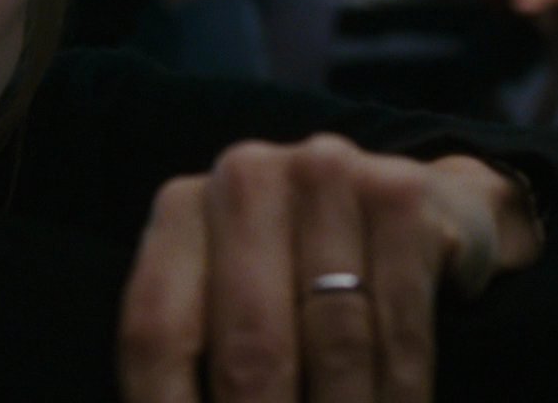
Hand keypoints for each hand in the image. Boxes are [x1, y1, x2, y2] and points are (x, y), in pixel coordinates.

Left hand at [119, 134, 543, 402]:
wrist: (400, 205)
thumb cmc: (292, 276)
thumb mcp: (230, 301)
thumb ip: (198, 368)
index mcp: (181, 209)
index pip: (156, 336)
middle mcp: (244, 178)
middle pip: (248, 351)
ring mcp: (327, 176)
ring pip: (333, 347)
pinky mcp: (401, 196)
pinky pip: (399, 329)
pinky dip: (399, 398)